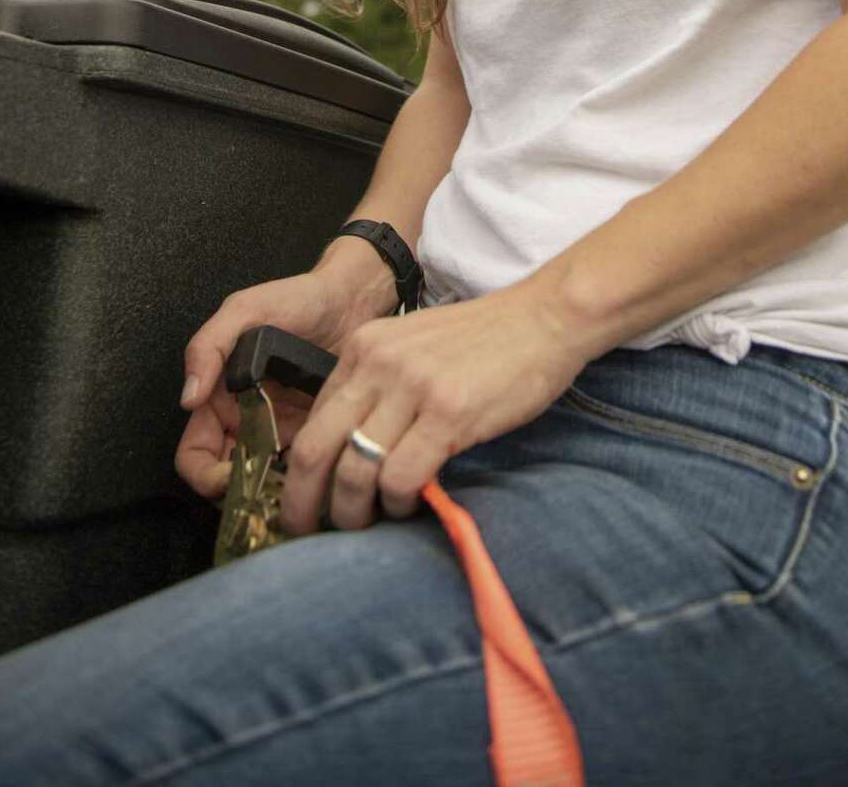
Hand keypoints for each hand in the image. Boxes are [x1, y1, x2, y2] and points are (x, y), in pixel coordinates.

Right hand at [174, 257, 397, 502]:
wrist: (353, 300)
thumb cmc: (297, 298)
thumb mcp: (245, 310)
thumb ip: (208, 347)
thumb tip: (188, 398)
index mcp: (220, 399)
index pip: (194, 455)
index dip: (205, 474)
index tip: (230, 476)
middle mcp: (245, 422)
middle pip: (225, 480)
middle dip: (239, 494)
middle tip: (266, 491)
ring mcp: (280, 432)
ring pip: (262, 483)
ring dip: (272, 493)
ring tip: (295, 488)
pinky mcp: (313, 436)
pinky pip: (300, 472)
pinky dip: (303, 482)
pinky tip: (318, 477)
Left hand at [277, 282, 587, 535]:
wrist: (546, 317)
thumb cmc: (487, 341)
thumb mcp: (416, 349)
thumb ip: (381, 388)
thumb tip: (352, 451)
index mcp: (365, 347)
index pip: (312, 421)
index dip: (301, 472)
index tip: (307, 500)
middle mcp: (378, 362)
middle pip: (313, 449)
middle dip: (302, 502)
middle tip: (305, 531)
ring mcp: (412, 386)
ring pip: (353, 471)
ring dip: (353, 513)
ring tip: (368, 525)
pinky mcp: (448, 411)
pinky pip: (401, 477)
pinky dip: (399, 503)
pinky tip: (412, 504)